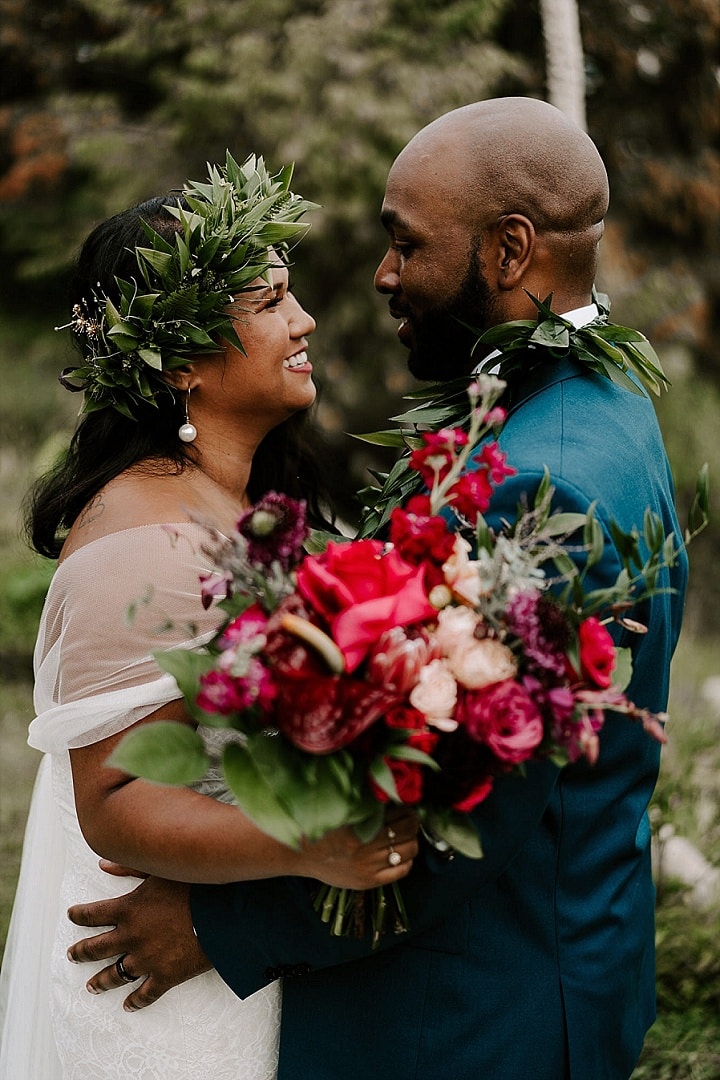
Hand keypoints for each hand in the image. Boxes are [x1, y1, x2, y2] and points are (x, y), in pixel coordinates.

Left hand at [66, 864, 211, 1010]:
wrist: (222, 914)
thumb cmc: (193, 886)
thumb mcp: (159, 871)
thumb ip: (129, 868)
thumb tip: (103, 864)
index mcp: (128, 909)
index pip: (93, 914)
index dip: (79, 915)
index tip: (72, 915)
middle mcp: (131, 936)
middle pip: (96, 948)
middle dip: (81, 952)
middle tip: (72, 955)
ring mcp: (146, 959)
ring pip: (115, 975)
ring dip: (101, 981)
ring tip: (91, 986)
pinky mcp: (165, 976)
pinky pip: (145, 994)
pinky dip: (135, 1001)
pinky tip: (128, 1005)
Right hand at [297, 808, 419, 889]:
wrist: (300, 853)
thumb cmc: (321, 826)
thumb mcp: (342, 809)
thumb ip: (365, 803)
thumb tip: (391, 794)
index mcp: (360, 824)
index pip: (398, 814)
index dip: (406, 808)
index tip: (405, 804)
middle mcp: (366, 846)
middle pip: (407, 831)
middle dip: (412, 821)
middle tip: (410, 817)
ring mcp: (369, 866)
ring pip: (409, 850)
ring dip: (413, 839)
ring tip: (407, 834)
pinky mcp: (369, 881)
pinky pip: (402, 870)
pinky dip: (407, 860)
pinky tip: (402, 853)